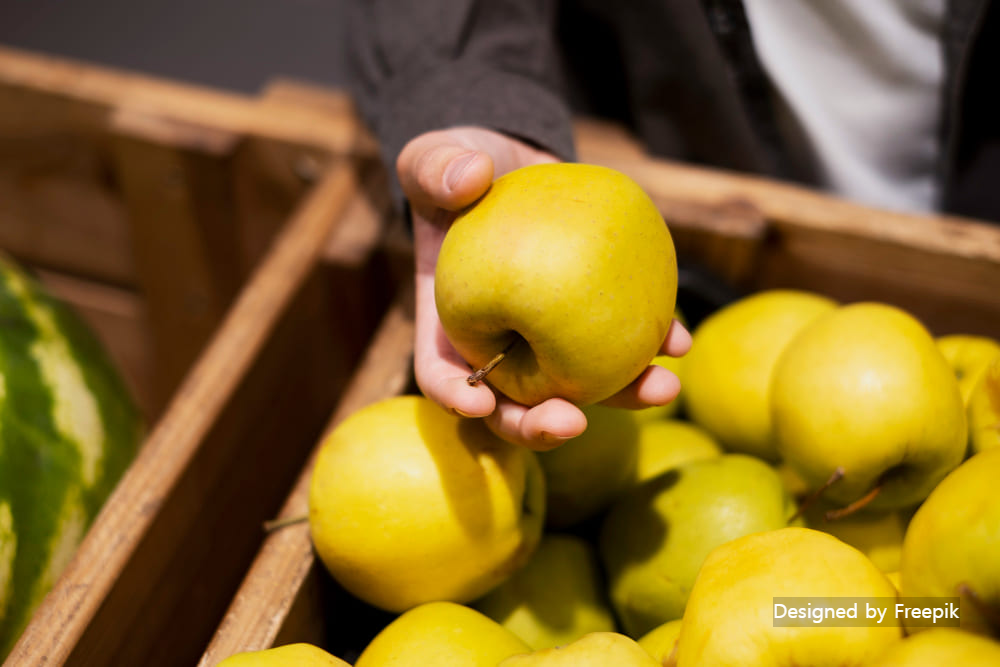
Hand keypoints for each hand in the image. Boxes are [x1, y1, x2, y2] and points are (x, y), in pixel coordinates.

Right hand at [398, 126, 691, 449]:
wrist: (516, 163)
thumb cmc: (461, 167)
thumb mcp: (434, 159)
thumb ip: (436, 168)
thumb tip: (471, 175)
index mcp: (450, 322)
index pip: (442, 373)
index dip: (457, 397)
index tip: (481, 404)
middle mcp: (500, 343)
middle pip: (514, 403)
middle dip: (542, 425)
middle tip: (573, 422)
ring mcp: (550, 335)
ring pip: (580, 384)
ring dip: (621, 397)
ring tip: (662, 388)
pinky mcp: (591, 315)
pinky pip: (620, 341)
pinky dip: (649, 346)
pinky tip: (678, 339)